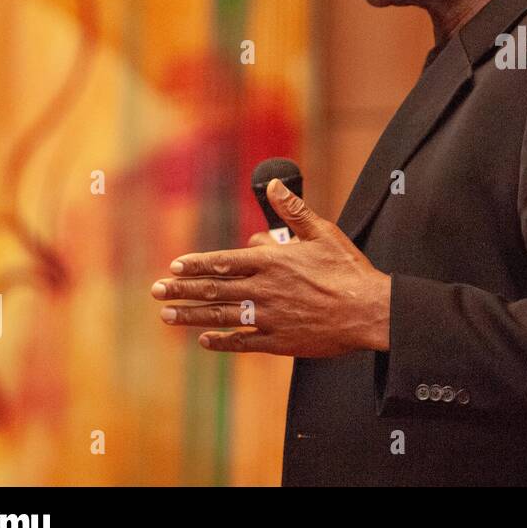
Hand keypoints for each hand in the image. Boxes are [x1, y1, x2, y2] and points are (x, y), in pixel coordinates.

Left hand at [151, 178, 390, 355]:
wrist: (369, 311)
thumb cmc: (348, 269)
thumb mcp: (323, 232)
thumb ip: (294, 211)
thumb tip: (275, 185)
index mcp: (273, 261)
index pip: (224, 262)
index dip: (196, 265)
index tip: (174, 267)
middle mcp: (265, 289)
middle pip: (215, 290)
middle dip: (182, 290)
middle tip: (156, 292)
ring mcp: (271, 318)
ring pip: (222, 316)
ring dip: (192, 315)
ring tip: (169, 315)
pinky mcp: (280, 341)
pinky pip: (244, 342)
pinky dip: (223, 341)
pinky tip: (206, 340)